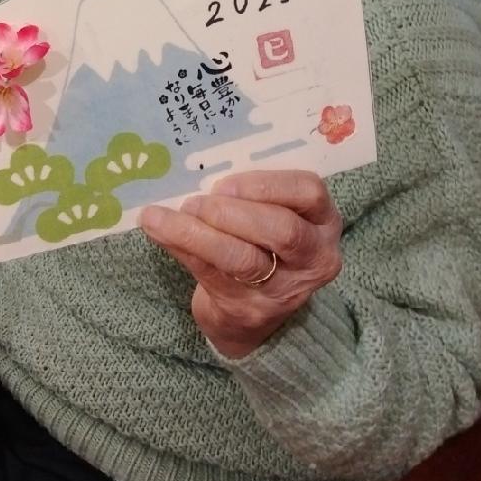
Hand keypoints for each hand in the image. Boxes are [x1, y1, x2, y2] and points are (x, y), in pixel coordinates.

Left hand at [139, 170, 342, 359]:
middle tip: (197, 202)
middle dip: (234, 212)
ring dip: (198, 233)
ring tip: (165, 217)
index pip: (310, 192)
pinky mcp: (249, 309)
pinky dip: (180, 248)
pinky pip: (212, 274)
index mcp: (323, 221)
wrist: (252, 313)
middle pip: (283, 230)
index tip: (225, 183)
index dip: (267, 184)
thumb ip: (251, 193)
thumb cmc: (262, 244)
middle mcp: (315, 257)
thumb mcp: (272, 215)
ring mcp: (284, 289)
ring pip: (244, 259)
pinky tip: (156, 230)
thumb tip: (198, 167)